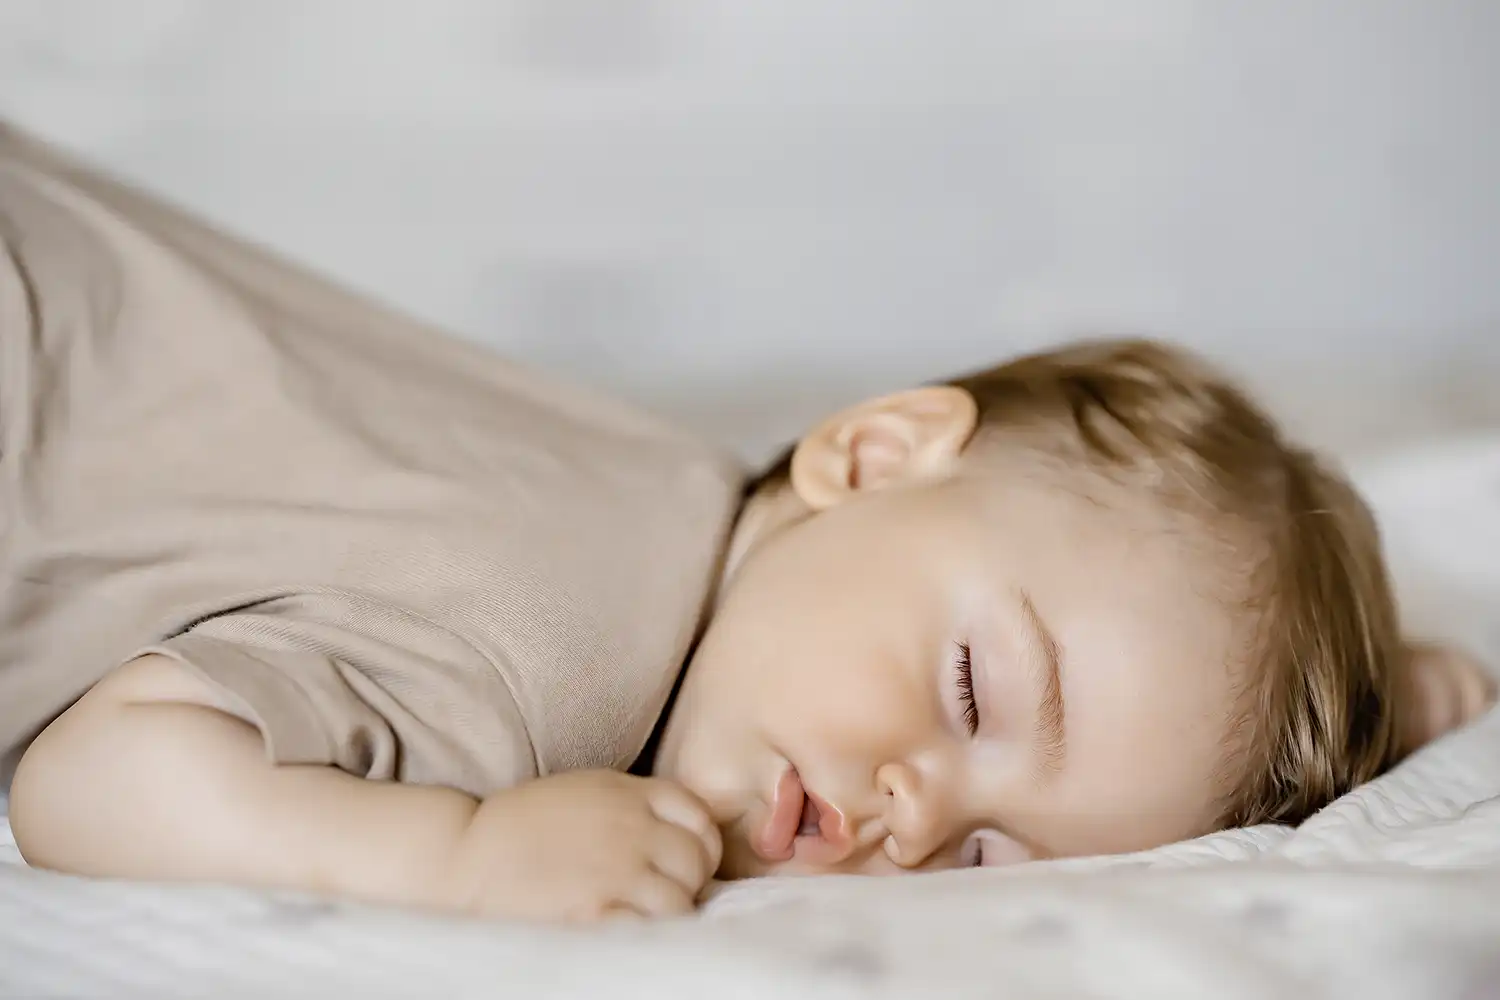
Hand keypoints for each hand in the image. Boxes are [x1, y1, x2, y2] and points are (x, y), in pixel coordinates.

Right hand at [438, 770, 722, 921]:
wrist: (462, 857)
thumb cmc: (521, 829)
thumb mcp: (584, 793)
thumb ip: (631, 805)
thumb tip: (675, 836)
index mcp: (626, 792)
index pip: (699, 815)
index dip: (698, 844)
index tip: (679, 865)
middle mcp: (629, 826)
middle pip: (695, 860)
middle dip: (685, 883)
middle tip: (657, 897)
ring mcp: (616, 869)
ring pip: (680, 901)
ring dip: (666, 915)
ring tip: (638, 919)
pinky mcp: (596, 910)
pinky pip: (649, 928)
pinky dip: (643, 933)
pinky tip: (620, 930)